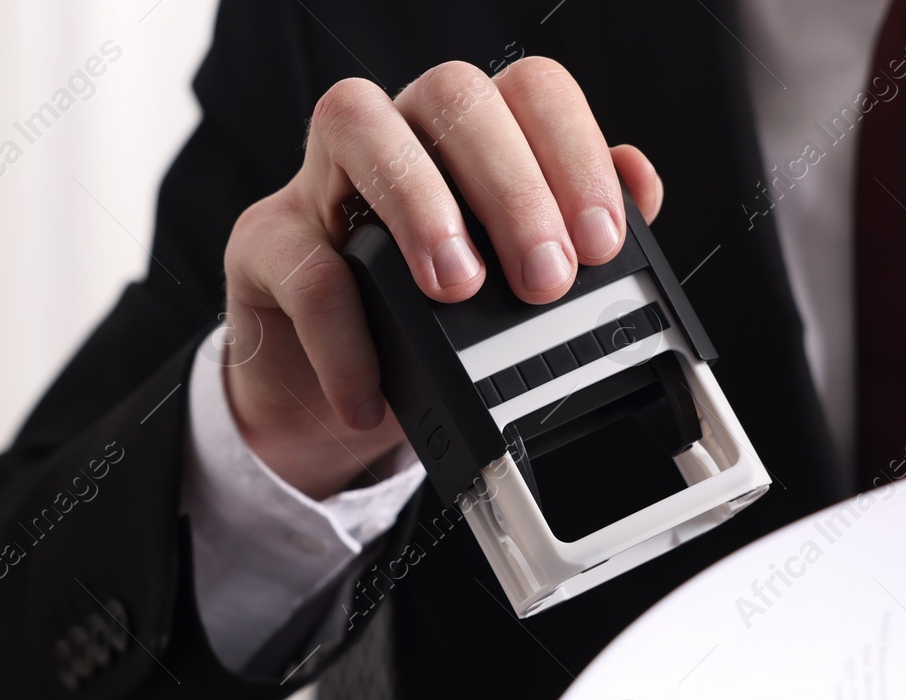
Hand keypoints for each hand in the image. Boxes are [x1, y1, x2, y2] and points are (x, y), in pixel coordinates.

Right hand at [219, 57, 662, 499]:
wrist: (322, 402)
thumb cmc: (423, 333)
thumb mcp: (508, 298)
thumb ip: (571, 235)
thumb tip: (642, 183)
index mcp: (470, 141)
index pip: (528, 91)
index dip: (573, 153)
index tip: (600, 242)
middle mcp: (397, 138)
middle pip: (452, 93)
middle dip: (511, 186)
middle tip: (544, 279)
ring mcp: (319, 180)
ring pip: (357, 120)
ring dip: (420, 201)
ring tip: (457, 290)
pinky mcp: (264, 244)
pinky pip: (301, 263)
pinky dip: (343, 337)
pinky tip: (372, 394)